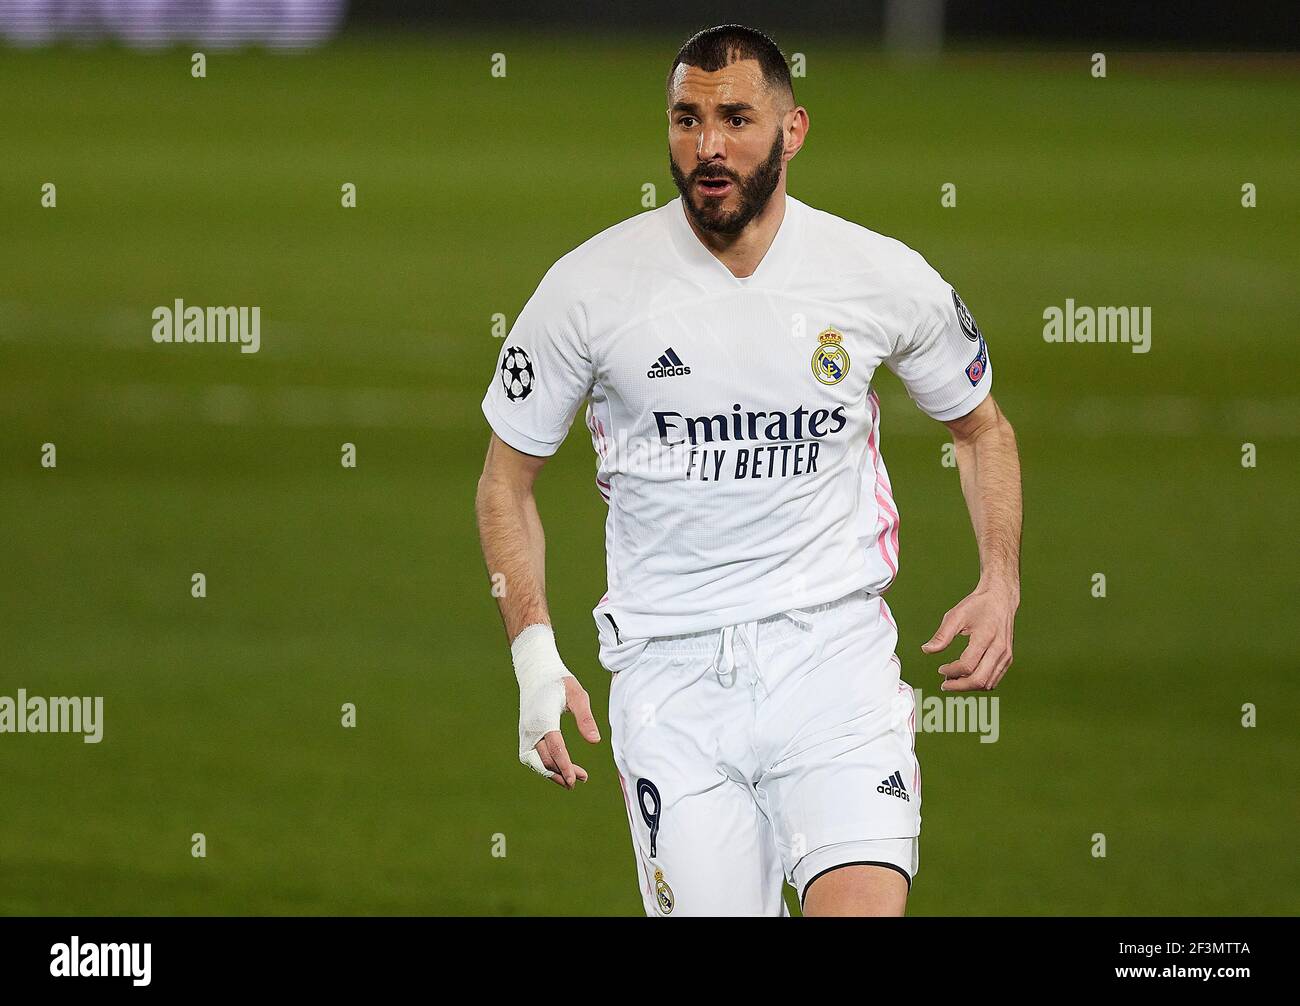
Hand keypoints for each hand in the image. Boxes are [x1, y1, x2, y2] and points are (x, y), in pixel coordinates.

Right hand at [512, 624, 600, 788]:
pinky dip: (542, 766)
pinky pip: (531, 756)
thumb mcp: (577, 694)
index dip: (566, 766)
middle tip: (582, 779)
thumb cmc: (559, 682)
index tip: (576, 780)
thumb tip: (595, 741)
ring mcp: (525, 732)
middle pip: (545, 759)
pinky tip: (557, 769)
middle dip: (563, 773)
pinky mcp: (524, 733)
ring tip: (569, 781)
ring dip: (551, 773)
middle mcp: (531, 728)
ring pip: (535, 761)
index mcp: (544, 718)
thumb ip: (585, 718)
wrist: (536, 671)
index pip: (556, 748)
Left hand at [921, 581, 1017, 691]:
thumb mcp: (955, 616)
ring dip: (969, 686)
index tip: (941, 669)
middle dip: (959, 686)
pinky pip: (994, 679)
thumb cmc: (977, 606)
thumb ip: (941, 635)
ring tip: (953, 680)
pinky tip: (966, 677)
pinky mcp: (1008, 658)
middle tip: (945, 684)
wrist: (1000, 598)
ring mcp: (1006, 655)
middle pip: (979, 680)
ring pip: (988, 683)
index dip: (951, 671)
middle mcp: (999, 649)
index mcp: (985, 637)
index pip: (967, 665)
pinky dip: (980, 683)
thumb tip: (926, 650)